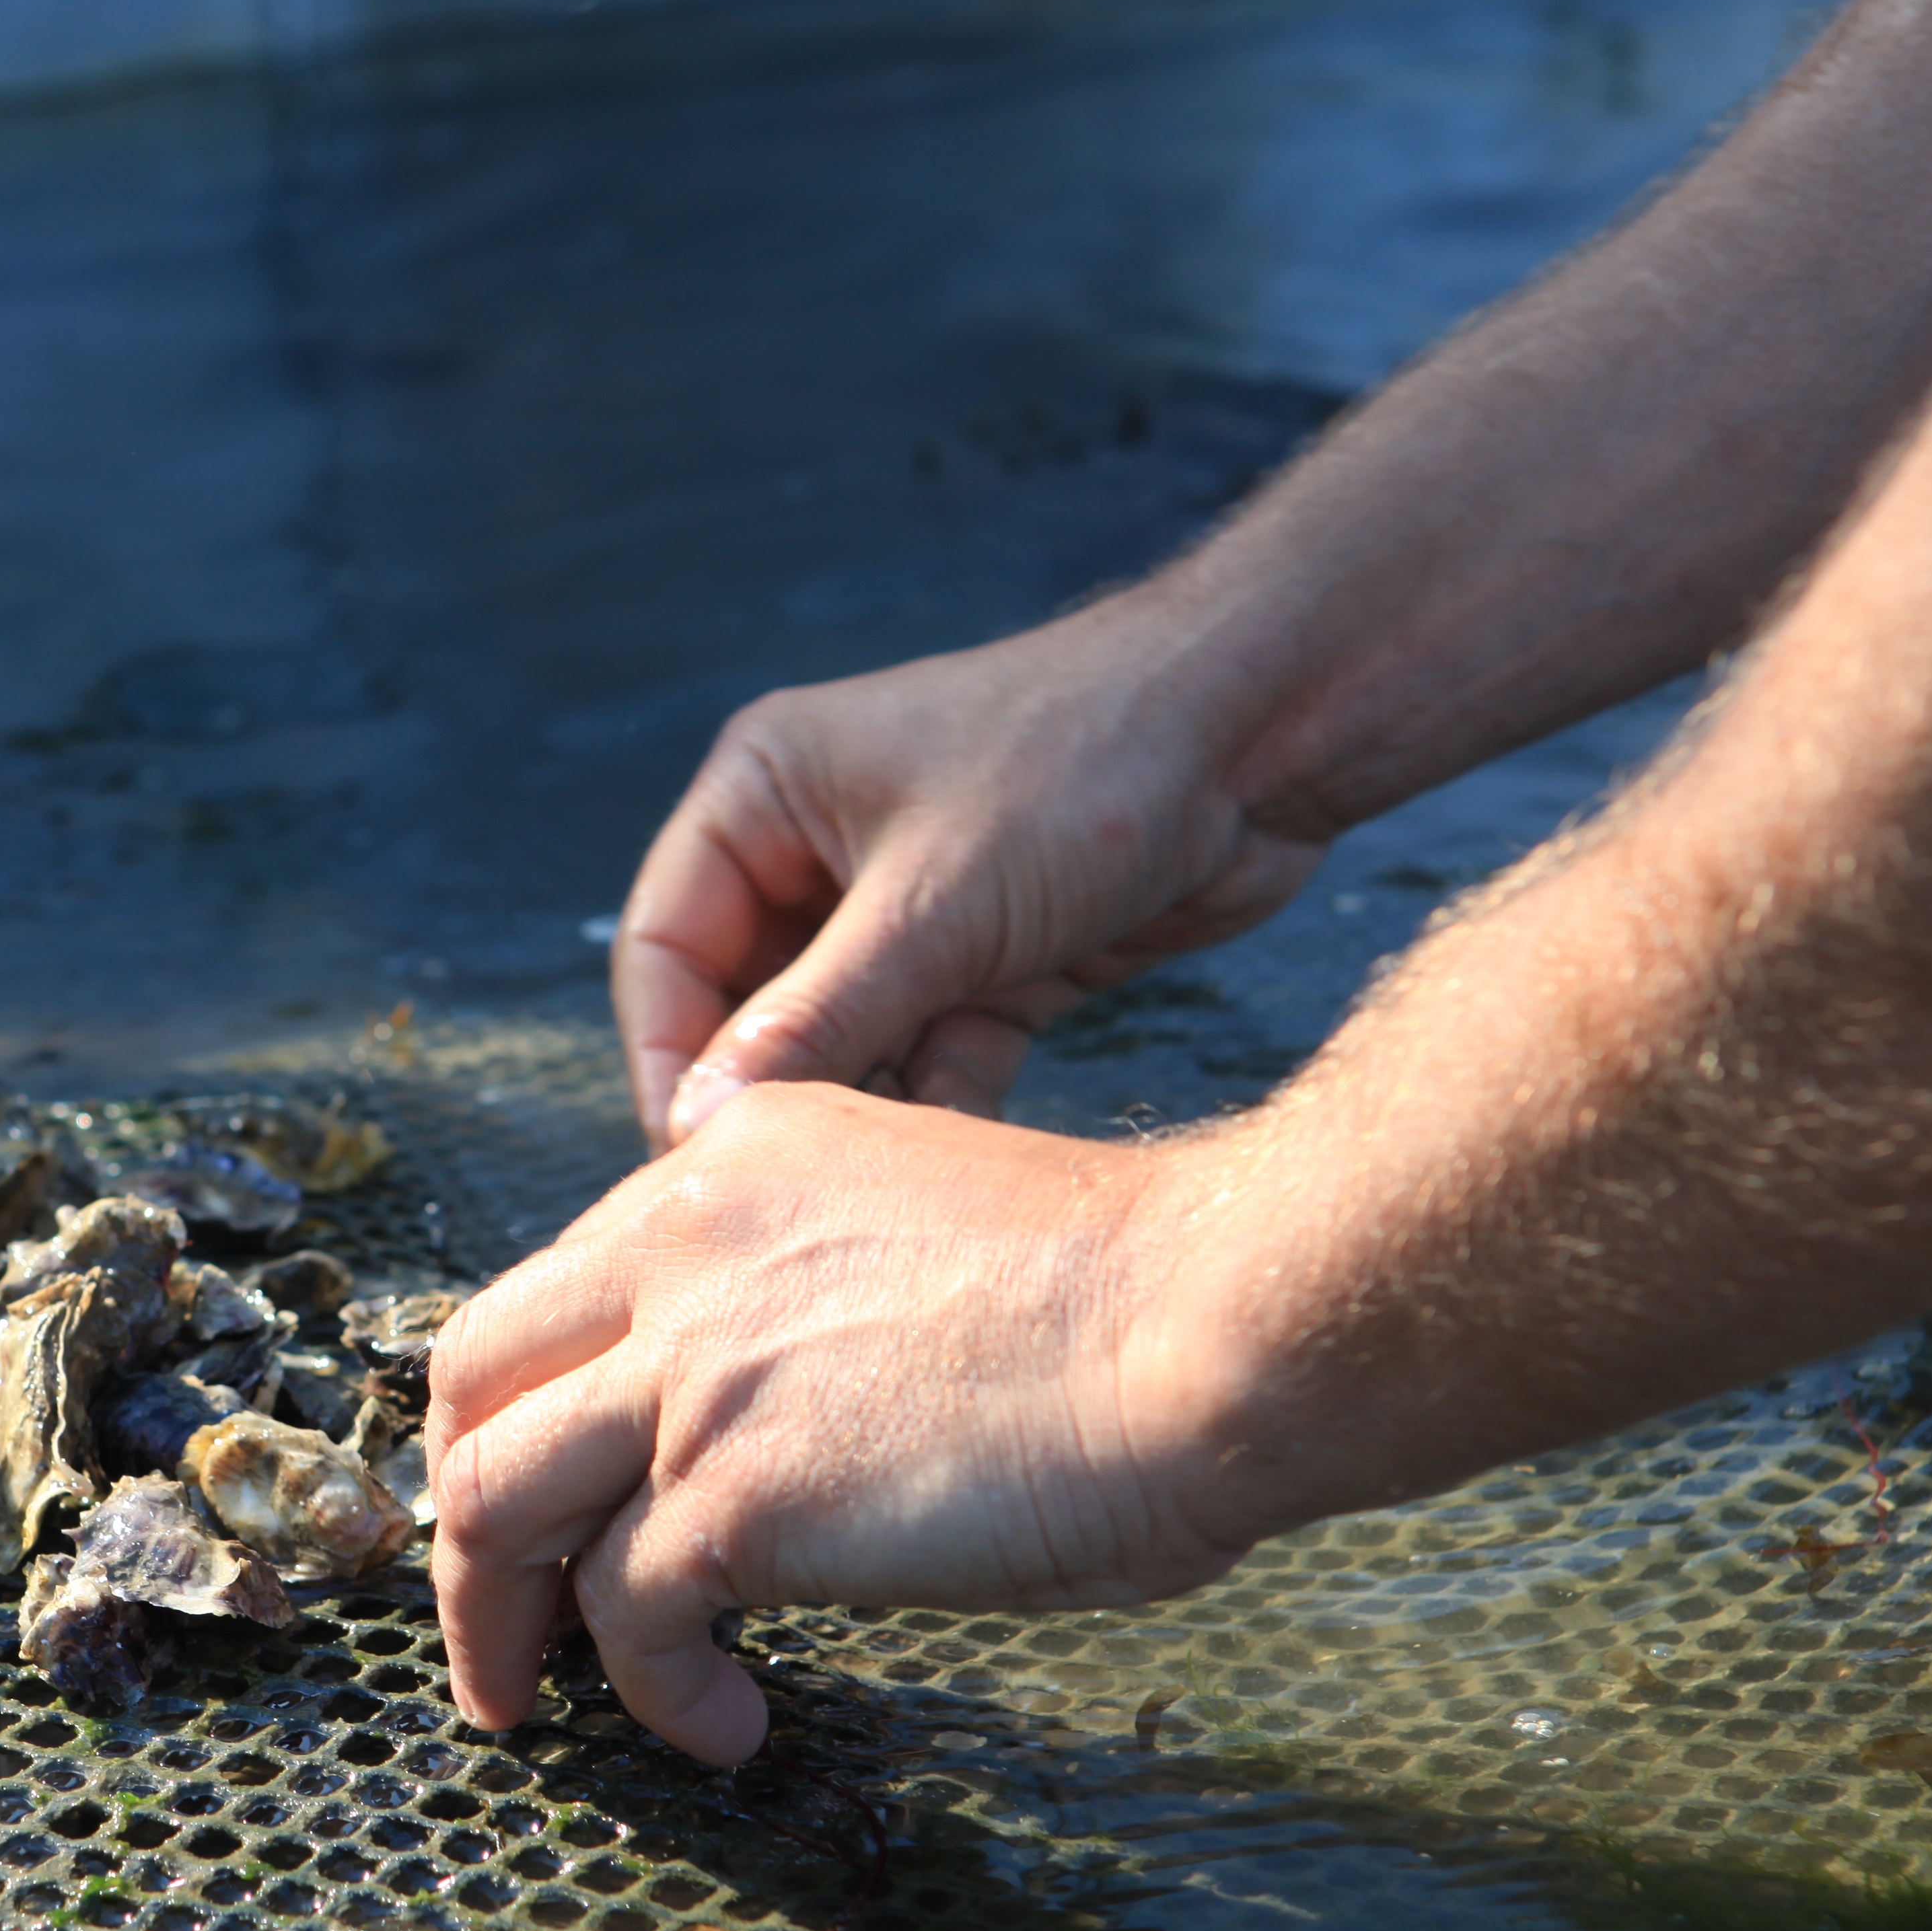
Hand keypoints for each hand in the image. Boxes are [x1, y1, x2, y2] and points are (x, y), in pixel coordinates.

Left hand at [424, 1083, 1254, 1763]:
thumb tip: (780, 1436)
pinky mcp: (729, 1494)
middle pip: (477, 1381)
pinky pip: (625, 1621)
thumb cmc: (1135, 1302)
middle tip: (492, 1613)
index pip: (562, 1290)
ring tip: (534, 1703)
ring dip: (495, 1625)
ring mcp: (692, 1369)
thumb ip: (811, 1303)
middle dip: (459, 1512)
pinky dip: (654, 1695)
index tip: (552, 1494)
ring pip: (495, 1503)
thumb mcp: (924, 1241)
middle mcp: (680, 1244)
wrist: (1215, 1325)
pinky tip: (724, 1730)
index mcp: (733, 1164)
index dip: (534, 1407)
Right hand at [617, 601, 1325, 1147]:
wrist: (1266, 735)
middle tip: (780, 1195)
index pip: (665, 948)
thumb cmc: (1084, 766)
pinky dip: (935, 1107)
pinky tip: (949, 1169)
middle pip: (747, 1007)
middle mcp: (819, 849)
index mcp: (764, 794)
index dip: (671, 1057)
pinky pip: (927, 1055)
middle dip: (771, 1095)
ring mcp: (906, 909)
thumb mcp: (930, 908)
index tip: (690, 1158)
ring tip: (872, 1186)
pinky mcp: (989, 959)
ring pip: (841, 1043)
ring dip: (858, 1111)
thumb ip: (812, 1022)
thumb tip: (700, 1125)